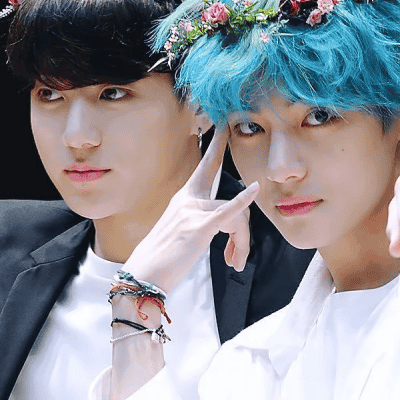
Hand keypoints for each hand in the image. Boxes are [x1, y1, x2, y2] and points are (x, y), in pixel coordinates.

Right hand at [124, 128, 258, 294]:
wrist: (145, 274)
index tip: (224, 125)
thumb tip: (224, 226)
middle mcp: (188, 199)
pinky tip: (255, 189)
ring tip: (233, 264)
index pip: (205, 166)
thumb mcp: (182, 233)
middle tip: (238, 252)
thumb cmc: (161, 258)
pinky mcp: (199, 227)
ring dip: (240, 245)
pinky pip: (228, 212)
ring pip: (236, 219)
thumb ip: (201, 222)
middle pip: (232, 203)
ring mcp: (193, 211)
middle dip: (242, 230)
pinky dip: (243, 201)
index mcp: (184, 198)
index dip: (216, 145)